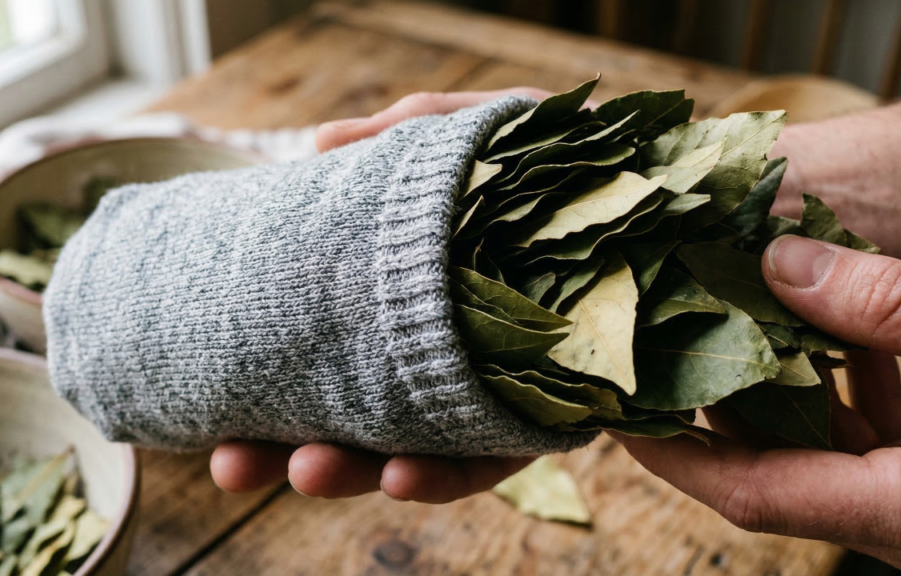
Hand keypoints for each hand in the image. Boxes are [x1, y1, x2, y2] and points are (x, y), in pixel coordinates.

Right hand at [211, 87, 557, 501]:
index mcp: (423, 311)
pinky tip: (406, 473)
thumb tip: (317, 145)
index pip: (339, 363)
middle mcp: (455, 358)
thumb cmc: (578, 165)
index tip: (215, 428)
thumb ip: (410, 137)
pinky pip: (498, 455)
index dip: (272, 401)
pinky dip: (448, 470)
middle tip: (231, 461)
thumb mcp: (488, 135)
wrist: (685, 192)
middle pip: (363, 423)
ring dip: (357, 473)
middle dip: (296, 452)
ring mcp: (504, 391)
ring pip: (417, 455)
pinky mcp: (560, 415)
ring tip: (306, 468)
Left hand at [617, 236, 900, 575]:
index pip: (749, 492)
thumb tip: (781, 263)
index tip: (611, 407)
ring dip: (790, 376)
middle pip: (776, 461)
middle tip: (666, 326)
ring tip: (747, 305)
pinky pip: (878, 438)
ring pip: (826, 446)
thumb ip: (898, 308)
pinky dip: (854, 381)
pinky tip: (849, 323)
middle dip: (719, 391)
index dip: (670, 449)